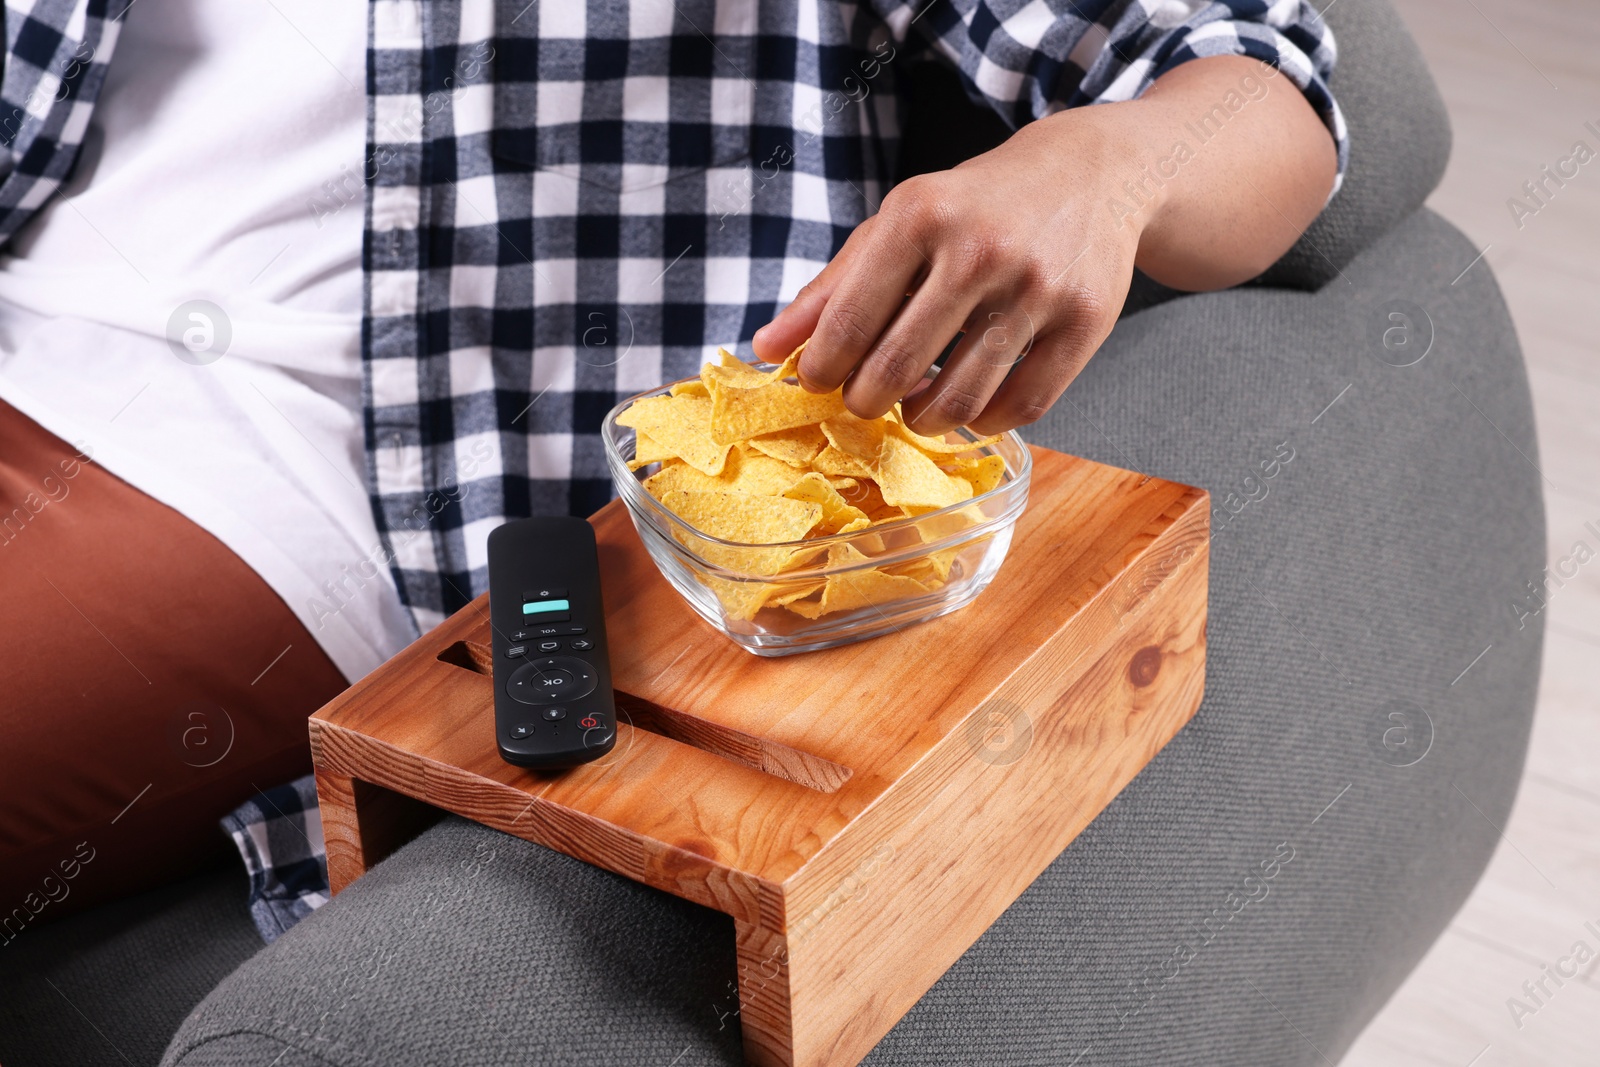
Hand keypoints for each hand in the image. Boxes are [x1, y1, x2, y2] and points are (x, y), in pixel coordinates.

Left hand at [753, 109, 1140, 437]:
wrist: (1089, 174)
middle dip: (866, 401)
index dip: (822, 368)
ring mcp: (1037, 287)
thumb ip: (830, 288)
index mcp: (920, 215)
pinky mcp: (1086, 321)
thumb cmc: (975, 206)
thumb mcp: (898, 225)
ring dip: (923, 419)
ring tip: (916, 407)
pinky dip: (986, 423)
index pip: (850, 322)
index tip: (817, 381)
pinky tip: (971, 410)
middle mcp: (979, 249)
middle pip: (897, 368)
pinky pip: (1023, 406)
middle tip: (865, 400)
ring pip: (960, 399)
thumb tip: (766, 350)